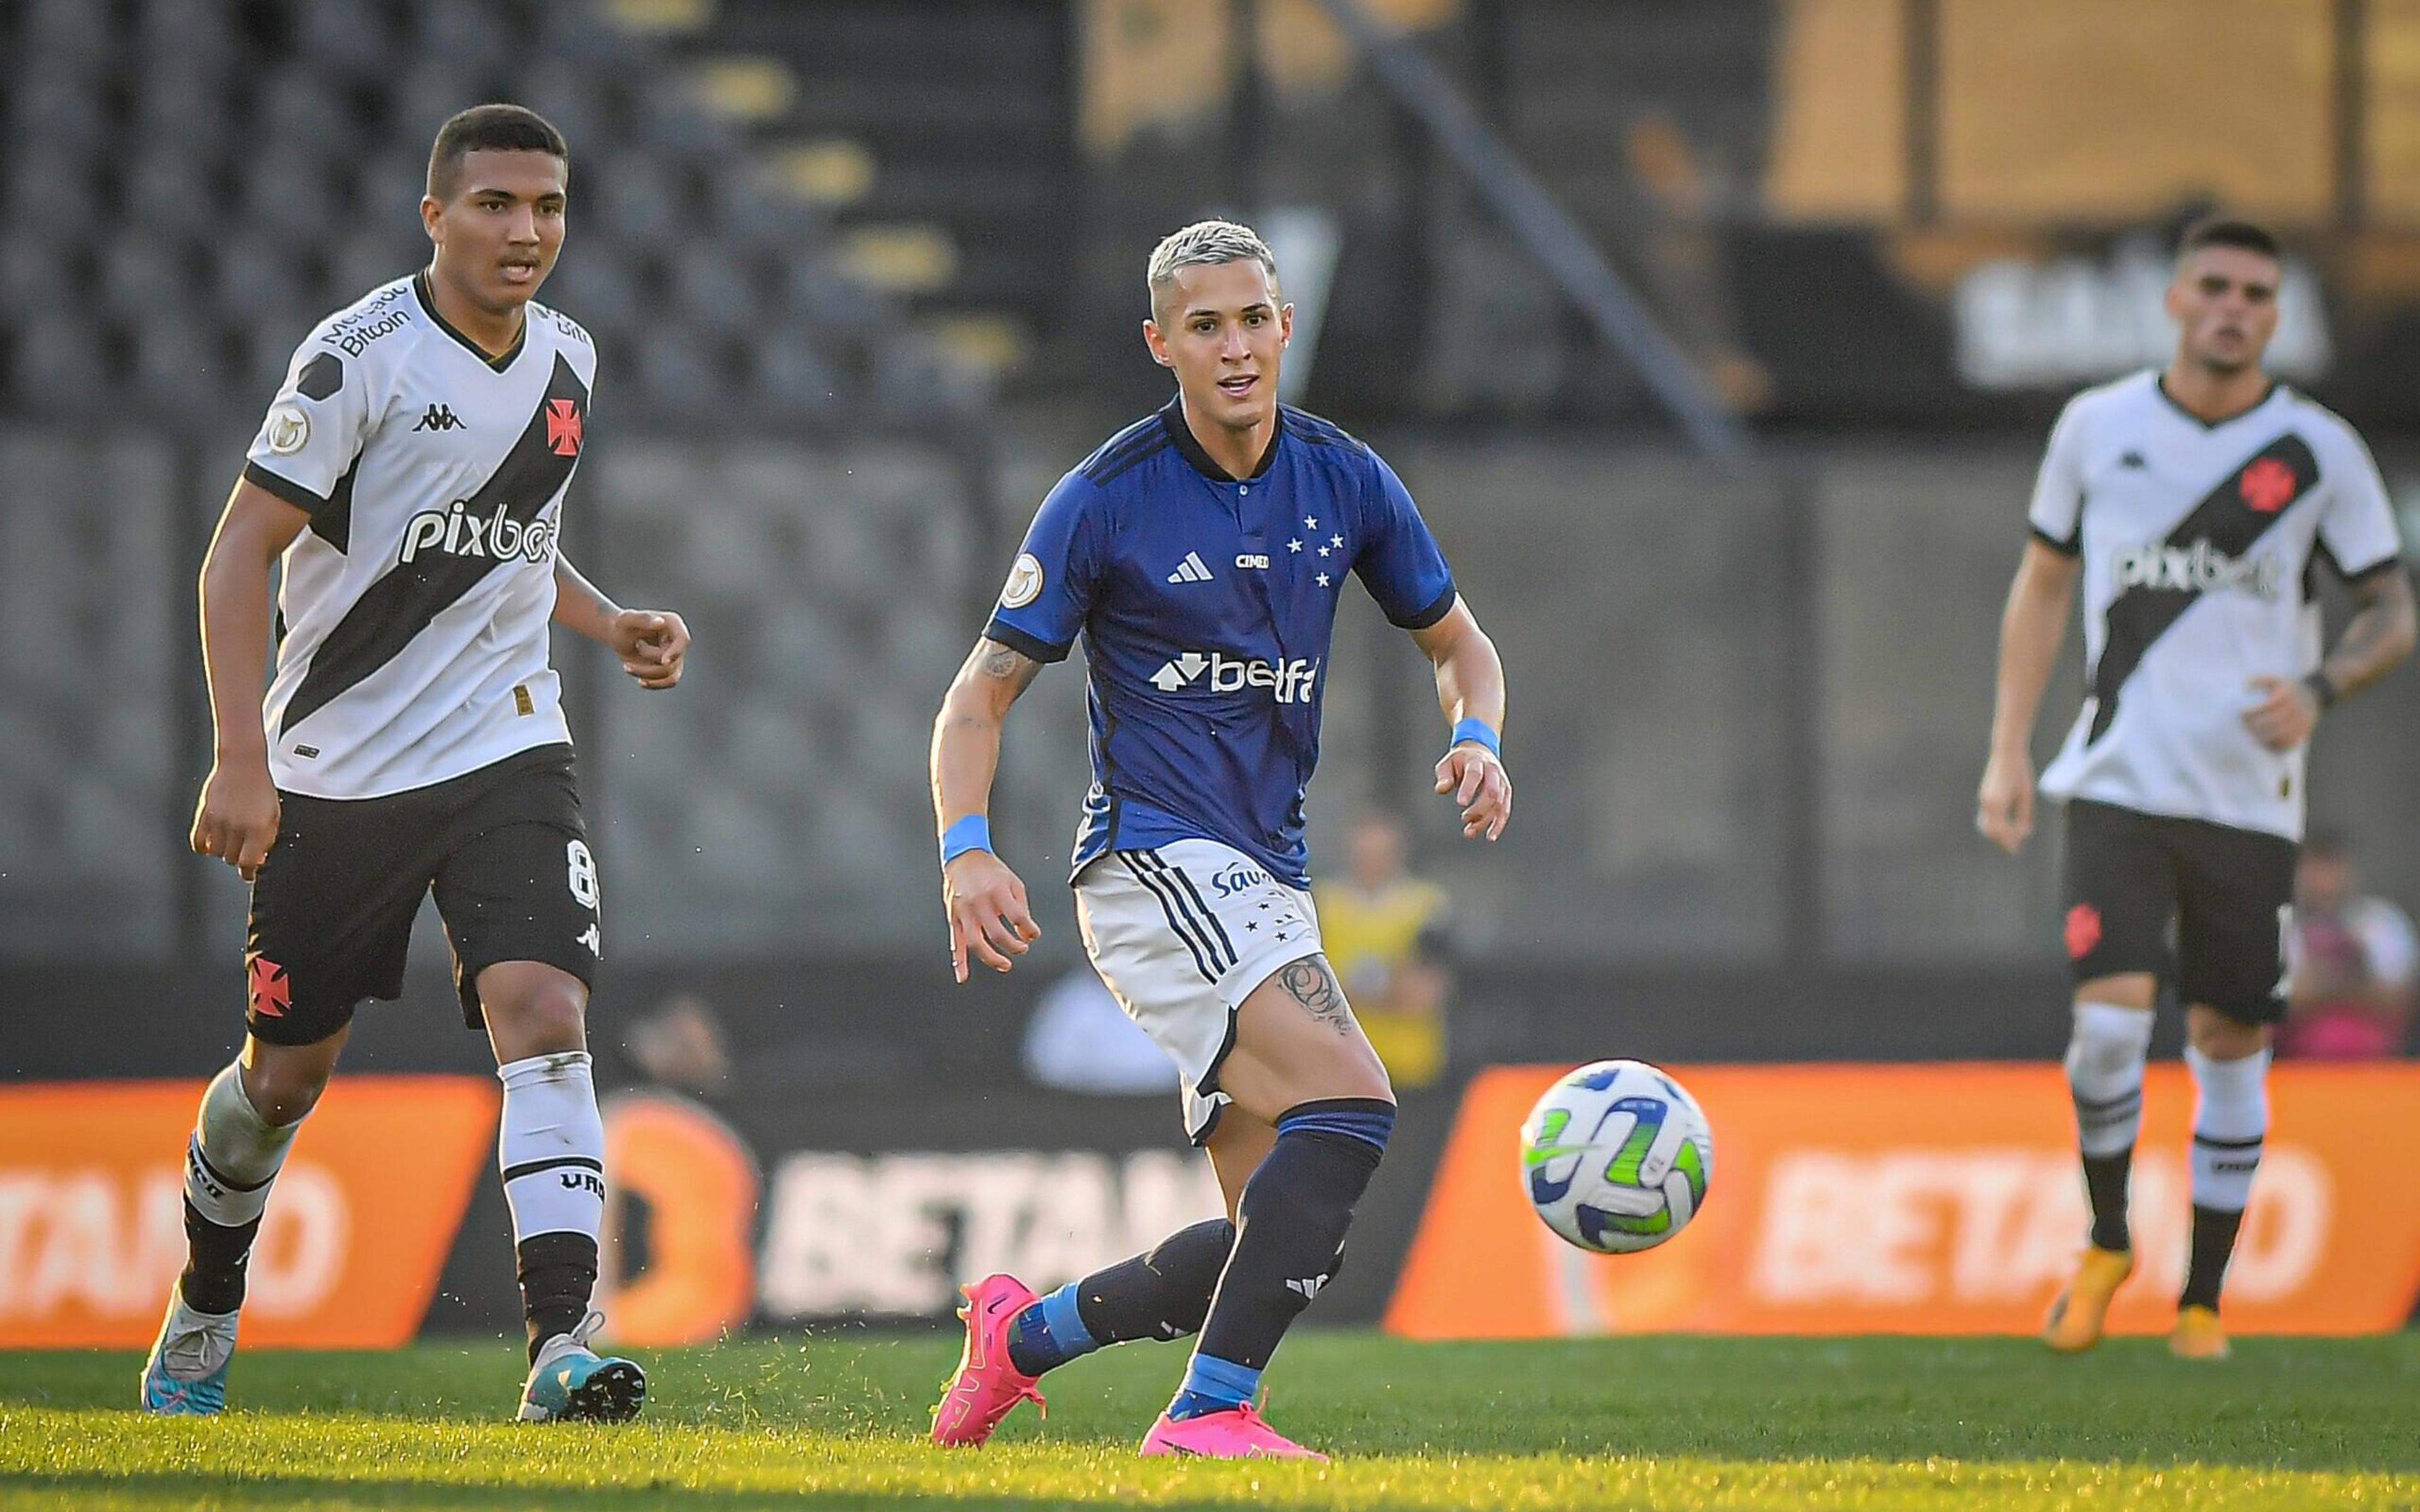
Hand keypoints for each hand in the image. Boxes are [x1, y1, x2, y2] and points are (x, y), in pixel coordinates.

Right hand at [191, 756, 280, 881]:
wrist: (242, 763)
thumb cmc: (261, 787)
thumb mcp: (274, 813)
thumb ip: (268, 837)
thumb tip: (260, 859)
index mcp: (258, 828)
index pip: (248, 863)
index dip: (250, 871)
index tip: (250, 873)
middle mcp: (237, 827)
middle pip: (231, 859)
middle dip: (238, 856)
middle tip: (243, 848)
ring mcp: (218, 822)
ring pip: (215, 852)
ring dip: (222, 850)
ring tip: (230, 840)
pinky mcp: (203, 815)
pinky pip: (197, 842)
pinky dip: (203, 846)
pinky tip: (211, 842)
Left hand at [606, 609, 689, 689]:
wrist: (618, 636)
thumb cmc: (621, 625)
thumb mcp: (626, 620)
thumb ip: (643, 618)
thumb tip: (661, 622)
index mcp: (673, 623)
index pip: (683, 639)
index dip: (676, 652)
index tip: (663, 662)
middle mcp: (677, 640)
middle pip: (673, 662)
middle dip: (648, 661)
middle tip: (634, 648)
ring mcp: (676, 655)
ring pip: (671, 676)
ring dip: (647, 674)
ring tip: (627, 666)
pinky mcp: (670, 667)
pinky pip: (669, 682)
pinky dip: (654, 683)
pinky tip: (640, 680)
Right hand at [944, 849, 1039, 981]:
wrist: (963, 857)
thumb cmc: (992, 871)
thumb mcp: (1013, 882)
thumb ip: (1021, 908)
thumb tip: (1028, 934)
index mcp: (997, 891)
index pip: (1017, 917)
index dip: (1029, 930)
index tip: (1033, 935)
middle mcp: (979, 902)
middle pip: (997, 934)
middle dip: (1013, 946)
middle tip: (1022, 949)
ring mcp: (964, 911)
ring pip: (976, 943)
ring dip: (991, 958)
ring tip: (1005, 965)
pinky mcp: (953, 917)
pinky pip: (956, 942)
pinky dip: (959, 961)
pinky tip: (963, 976)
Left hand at [1435, 743, 1511, 840]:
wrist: (1479, 752)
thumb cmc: (1459, 761)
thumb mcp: (1446, 763)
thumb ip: (1444, 776)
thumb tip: (1441, 789)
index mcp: (1476, 761)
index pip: (1475, 775)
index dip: (1469, 789)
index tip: (1460, 803)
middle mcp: (1493, 770)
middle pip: (1491, 792)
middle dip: (1478, 809)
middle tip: (1463, 819)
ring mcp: (1502, 782)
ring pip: (1499, 804)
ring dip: (1485, 821)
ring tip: (1469, 832)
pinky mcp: (1506, 792)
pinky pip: (1505, 810)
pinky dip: (1499, 824)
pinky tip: (1490, 836)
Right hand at [1975, 747, 2034, 854]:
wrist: (2006, 753)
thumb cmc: (2020, 772)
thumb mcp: (2026, 795)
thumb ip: (2024, 815)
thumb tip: (2024, 832)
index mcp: (1997, 803)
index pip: (2001, 831)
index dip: (2010, 841)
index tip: (2018, 849)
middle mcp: (1987, 803)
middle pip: (1990, 831)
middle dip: (2002, 841)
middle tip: (2015, 848)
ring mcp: (1984, 800)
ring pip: (1985, 825)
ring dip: (1996, 835)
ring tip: (2010, 839)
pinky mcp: (1985, 797)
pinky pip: (1986, 817)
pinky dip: (1994, 826)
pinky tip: (2006, 826)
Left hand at [2242, 675, 2318, 751]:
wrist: (2312, 695)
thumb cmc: (2286, 689)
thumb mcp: (2274, 680)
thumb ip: (2259, 680)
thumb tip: (2246, 687)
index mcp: (2288, 694)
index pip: (2269, 705)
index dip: (2254, 711)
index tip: (2241, 714)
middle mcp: (2297, 707)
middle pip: (2274, 721)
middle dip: (2256, 726)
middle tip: (2244, 727)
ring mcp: (2303, 720)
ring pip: (2282, 733)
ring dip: (2265, 737)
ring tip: (2251, 736)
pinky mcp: (2305, 731)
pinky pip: (2290, 742)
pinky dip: (2276, 744)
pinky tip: (2264, 743)